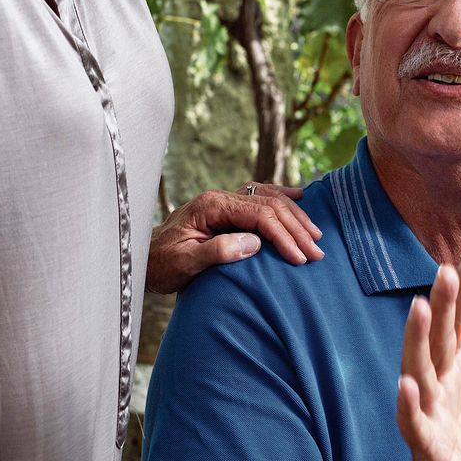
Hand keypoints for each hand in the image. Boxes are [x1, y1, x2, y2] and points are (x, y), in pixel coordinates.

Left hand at [147, 182, 322, 293]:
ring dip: (295, 216)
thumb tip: (255, 242)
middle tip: (317, 251)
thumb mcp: (185, 263)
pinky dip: (283, 197)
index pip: (259, 215)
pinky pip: (261, 196)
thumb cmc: (162, 264)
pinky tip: (299, 197)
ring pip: (270, 197)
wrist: (143, 258)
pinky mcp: (227, 208)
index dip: (283, 235)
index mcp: (211, 206)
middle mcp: (220, 197)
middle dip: (297, 228)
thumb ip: (218, 251)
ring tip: (316, 234)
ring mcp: (224, 200)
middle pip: (270, 204)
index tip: (300, 257)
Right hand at [396, 251, 460, 460]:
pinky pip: (414, 423)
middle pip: (439, 338)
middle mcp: (437, 385)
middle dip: (442, 304)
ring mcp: (428, 413)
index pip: (459, 325)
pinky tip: (405, 383)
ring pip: (419, 370)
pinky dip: (408, 404)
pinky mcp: (426, 446)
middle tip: (445, 268)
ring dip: (418, 340)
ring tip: (420, 307)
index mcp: (455, 371)